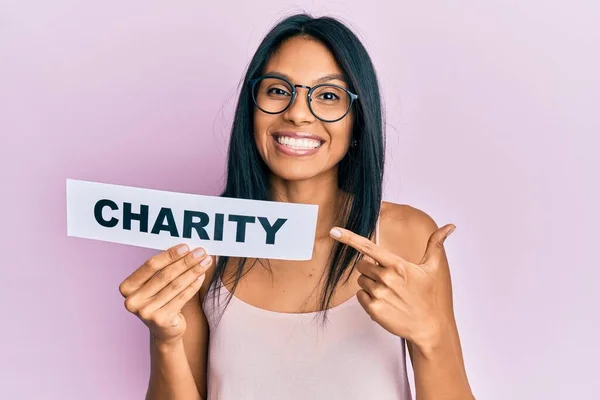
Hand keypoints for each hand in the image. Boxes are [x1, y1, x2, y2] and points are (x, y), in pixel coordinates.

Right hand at [118, 244, 212, 344]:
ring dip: (193, 271)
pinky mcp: (161, 320)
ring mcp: (145, 312)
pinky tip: (202, 276)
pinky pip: (182, 297)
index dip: (169, 255)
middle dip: (185, 262)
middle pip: (165, 275)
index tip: (186, 247)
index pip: (150, 265)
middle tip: (201, 252)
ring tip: (205, 262)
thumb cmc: (161, 299)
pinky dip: (194, 285)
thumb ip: (164, 268)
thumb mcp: (156, 284)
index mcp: (127, 287)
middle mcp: (133, 301)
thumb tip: (186, 248)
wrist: (164, 329)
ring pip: (175, 285)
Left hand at [329, 224, 455, 349]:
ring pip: (360, 280)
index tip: (334, 231)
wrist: (426, 326)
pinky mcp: (373, 309)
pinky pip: (360, 296)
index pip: (368, 247)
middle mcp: (386, 278)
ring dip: (370, 284)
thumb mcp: (431, 268)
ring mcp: (379, 294)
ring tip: (387, 292)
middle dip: (370, 269)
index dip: (348, 238)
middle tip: (387, 279)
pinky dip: (368, 298)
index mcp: (397, 265)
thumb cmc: (426, 296)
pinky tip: (383, 302)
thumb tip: (449, 227)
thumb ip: (435, 244)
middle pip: (361, 265)